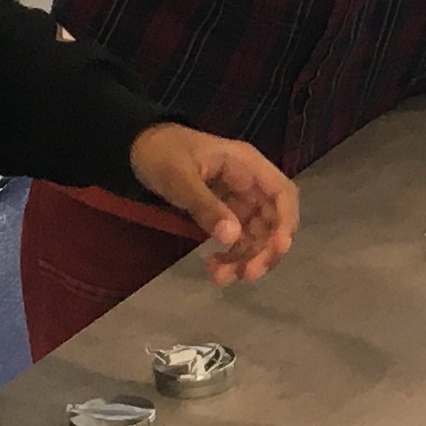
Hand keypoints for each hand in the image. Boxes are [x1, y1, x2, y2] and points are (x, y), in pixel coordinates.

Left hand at [126, 121, 299, 283]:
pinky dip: (231, 257)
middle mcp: (250, 184)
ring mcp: (239, 200)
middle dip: (265, 250)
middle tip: (247, 274)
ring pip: (257, 235)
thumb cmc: (161, 154)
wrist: (140, 148)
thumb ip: (206, 206)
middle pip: (273, 220)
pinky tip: (213, 268)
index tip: (277, 249)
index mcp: (247, 165)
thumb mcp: (179, 177)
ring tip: (221, 277)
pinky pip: (238, 240)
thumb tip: (232, 237)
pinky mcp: (226, 214)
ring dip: (246, 259)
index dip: (286, 222)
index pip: (283, 194)